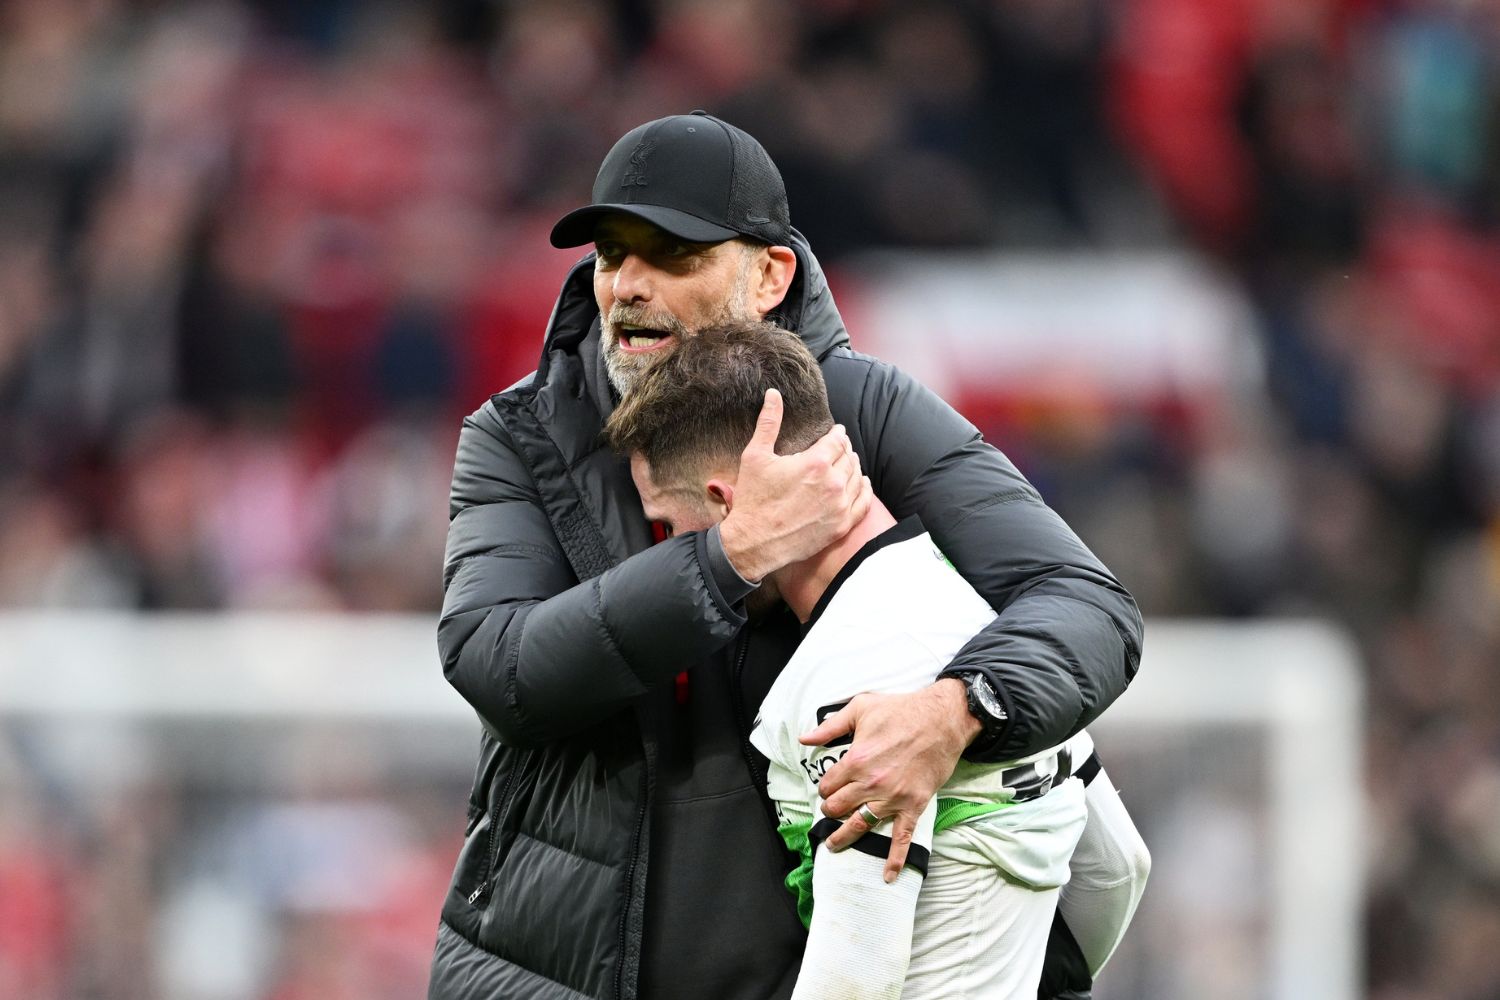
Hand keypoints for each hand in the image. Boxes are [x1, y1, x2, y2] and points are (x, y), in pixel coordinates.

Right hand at [718, 389, 872, 582]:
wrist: (754, 543)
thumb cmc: (753, 500)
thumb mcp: (756, 456)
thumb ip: (769, 422)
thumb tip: (773, 394)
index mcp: (814, 463)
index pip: (837, 440)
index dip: (837, 433)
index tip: (836, 431)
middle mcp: (833, 483)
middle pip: (849, 457)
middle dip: (845, 449)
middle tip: (841, 447)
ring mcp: (840, 506)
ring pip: (857, 478)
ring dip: (854, 467)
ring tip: (850, 462)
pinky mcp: (841, 526)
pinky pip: (863, 503)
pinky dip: (865, 490)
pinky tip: (863, 484)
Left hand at [800, 678, 978, 881]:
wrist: (941, 719)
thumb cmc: (901, 710)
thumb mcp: (860, 708)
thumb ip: (830, 727)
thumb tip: (804, 737)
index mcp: (856, 760)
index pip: (828, 785)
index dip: (824, 787)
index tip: (827, 788)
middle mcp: (871, 783)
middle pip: (839, 807)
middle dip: (830, 810)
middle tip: (829, 811)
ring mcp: (893, 797)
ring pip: (860, 824)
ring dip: (843, 836)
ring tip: (832, 844)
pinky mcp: (913, 805)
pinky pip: (902, 837)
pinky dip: (895, 859)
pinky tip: (888, 875)